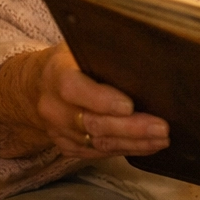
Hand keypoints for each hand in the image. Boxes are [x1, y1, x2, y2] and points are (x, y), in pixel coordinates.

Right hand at [0, 43, 169, 159]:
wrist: (37, 85)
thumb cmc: (73, 60)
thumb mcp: (83, 45)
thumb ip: (106, 50)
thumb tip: (146, 50)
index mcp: (57, 74)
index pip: (75, 89)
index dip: (102, 100)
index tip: (129, 106)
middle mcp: (54, 107)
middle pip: (92, 122)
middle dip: (130, 128)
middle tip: (161, 128)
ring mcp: (58, 130)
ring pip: (98, 143)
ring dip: (134, 143)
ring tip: (162, 139)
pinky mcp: (67, 146)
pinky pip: (97, 153)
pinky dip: (125, 150)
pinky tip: (148, 145)